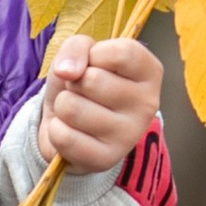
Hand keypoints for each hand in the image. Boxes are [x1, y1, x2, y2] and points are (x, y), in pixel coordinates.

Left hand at [39, 33, 161, 176]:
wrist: (69, 124)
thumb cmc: (81, 83)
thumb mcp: (82, 53)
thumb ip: (77, 46)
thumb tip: (68, 71)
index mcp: (149, 73)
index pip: (121, 53)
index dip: (95, 54)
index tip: (93, 64)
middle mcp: (147, 105)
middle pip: (92, 80)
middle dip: (74, 83)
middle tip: (82, 93)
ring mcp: (129, 135)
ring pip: (72, 107)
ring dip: (62, 106)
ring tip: (76, 111)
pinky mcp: (106, 159)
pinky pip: (63, 135)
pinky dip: (56, 130)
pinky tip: (70, 131)